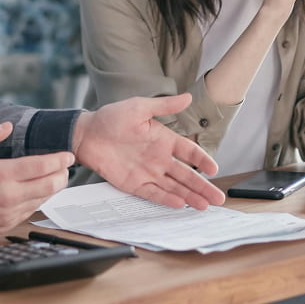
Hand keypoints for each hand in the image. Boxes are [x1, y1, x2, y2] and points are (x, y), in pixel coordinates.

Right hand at [0, 122, 74, 230]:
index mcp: (1, 174)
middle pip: (50, 185)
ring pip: (44, 199)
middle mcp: (10, 195)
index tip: (67, 155)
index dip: (58, 160)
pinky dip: (40, 199)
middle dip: (63, 174)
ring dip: (54, 187)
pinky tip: (38, 191)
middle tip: (65, 166)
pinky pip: (32, 210)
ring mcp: (11, 212)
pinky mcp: (9, 223)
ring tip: (55, 177)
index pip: (41, 166)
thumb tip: (6, 127)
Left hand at [72, 94, 224, 209]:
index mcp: (163, 139)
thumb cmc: (111, 117)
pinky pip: (153, 193)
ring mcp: (148, 172)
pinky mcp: (134, 183)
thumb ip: (164, 106)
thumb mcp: (139, 107)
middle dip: (202, 186)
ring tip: (204, 206)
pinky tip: (179, 204)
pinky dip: (166, 199)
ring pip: (173, 186)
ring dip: (189, 196)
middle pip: (186, 175)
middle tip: (218, 198)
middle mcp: (159, 158)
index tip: (214, 169)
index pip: (189, 152)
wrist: (87, 134)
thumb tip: (188, 97)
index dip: (202, 161)